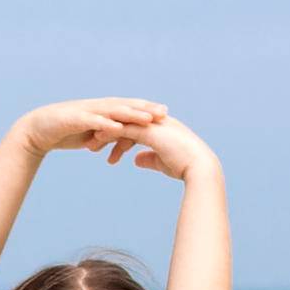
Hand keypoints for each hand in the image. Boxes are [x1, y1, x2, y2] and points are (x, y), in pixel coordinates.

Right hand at [16, 97, 168, 157]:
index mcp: (103, 111)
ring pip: (113, 111)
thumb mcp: (90, 134)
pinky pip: (93, 121)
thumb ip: (106, 135)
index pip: (129, 108)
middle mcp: (98, 107)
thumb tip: (120, 141)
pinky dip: (106, 124)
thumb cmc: (64, 131)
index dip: (147, 110)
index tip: (165, 115)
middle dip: (145, 109)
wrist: (37, 130)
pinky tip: (118, 128)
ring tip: (147, 119)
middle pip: (126, 106)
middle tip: (164, 113)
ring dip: (131, 114)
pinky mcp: (75, 118)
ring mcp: (87, 111)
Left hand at [86, 114, 220, 181]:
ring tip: (90, 146)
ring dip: (104, 133)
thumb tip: (136, 160)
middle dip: (108, 131)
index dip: (117, 133)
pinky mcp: (150, 131)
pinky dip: (110, 133)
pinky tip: (97, 140)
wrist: (199, 168)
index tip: (102, 143)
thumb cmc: (184, 167)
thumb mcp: (161, 162)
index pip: (134, 125)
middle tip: (91, 143)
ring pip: (123, 123)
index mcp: (160, 126)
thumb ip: (148, 158)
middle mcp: (156, 121)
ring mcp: (153, 124)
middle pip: (126, 121)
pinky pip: (125, 129)